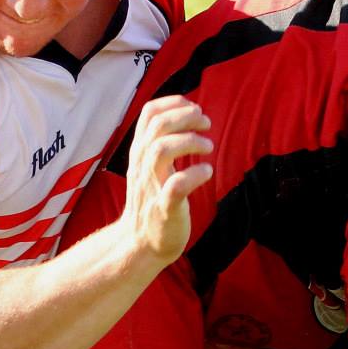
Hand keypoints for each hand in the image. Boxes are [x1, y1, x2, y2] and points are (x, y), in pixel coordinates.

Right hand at [122, 94, 212, 266]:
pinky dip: (195, 174)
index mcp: (139, 153)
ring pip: (162, 149)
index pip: (148, 113)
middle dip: (185, 117)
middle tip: (206, 123)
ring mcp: (151, 186)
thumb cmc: (152, 204)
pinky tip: (206, 171)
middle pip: (157, 126)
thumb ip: (161, 144)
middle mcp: (142, 166)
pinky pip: (177, 185)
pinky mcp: (164, 208)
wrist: (140, 245)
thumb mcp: (150, 168)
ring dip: (190, 141)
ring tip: (208, 146)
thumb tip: (185, 115)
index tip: (194, 107)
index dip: (174, 103)